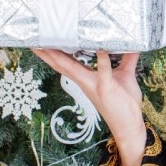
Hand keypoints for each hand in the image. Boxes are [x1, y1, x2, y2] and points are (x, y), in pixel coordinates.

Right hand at [32, 49, 146, 165]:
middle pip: (61, 65)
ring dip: (60, 56)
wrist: (129, 126)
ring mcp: (94, 85)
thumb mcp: (125, 75)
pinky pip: (103, 72)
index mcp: (86, 77)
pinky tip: (100, 49)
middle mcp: (85, 81)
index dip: (52, 52)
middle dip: (46, 53)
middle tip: (34, 38)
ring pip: (72, 68)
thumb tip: (132, 42)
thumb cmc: (125, 102)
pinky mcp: (106, 89)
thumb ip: (127, 58)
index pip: (65, 63)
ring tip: (49, 43)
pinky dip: (102, 60)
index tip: (41, 39)